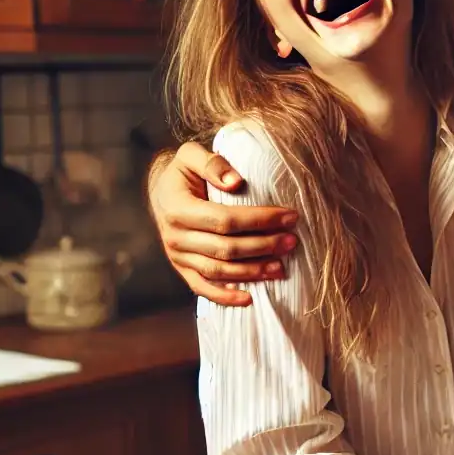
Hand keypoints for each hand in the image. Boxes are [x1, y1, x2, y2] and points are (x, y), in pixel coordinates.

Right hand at [149, 141, 299, 306]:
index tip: (290, 216)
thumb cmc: (183, 173)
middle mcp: (176, 237)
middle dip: (263, 246)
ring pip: (219, 271)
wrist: (161, 193)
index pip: (225, 219)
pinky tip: (250, 299)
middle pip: (226, 248)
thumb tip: (236, 182)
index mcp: (178, 209)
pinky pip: (203, 288)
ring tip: (282, 267)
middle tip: (292, 241)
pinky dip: (226, 297)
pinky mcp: (182, 269)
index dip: (260, 220)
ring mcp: (178, 257)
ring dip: (252, 271)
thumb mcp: (190, 155)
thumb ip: (212, 163)